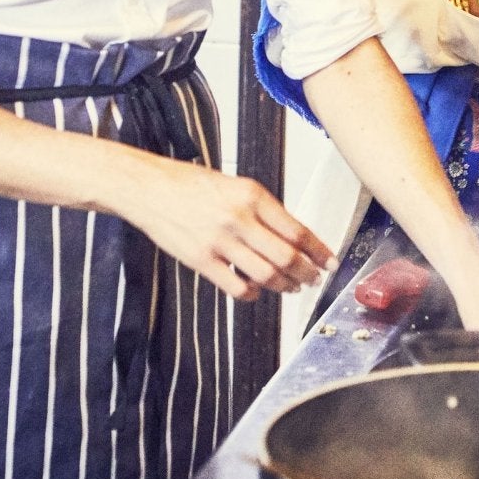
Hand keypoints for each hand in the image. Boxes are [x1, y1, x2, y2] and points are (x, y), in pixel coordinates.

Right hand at [115, 154, 331, 301]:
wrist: (149, 188)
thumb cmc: (190, 185)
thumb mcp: (236, 186)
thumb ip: (263, 210)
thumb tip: (293, 237)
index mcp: (252, 195)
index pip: (297, 230)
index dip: (319, 251)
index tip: (329, 262)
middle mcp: (239, 218)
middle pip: (287, 257)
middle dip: (307, 273)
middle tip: (314, 279)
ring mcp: (220, 241)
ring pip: (266, 274)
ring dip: (284, 285)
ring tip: (291, 287)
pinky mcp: (201, 260)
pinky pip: (236, 286)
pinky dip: (252, 294)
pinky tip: (255, 291)